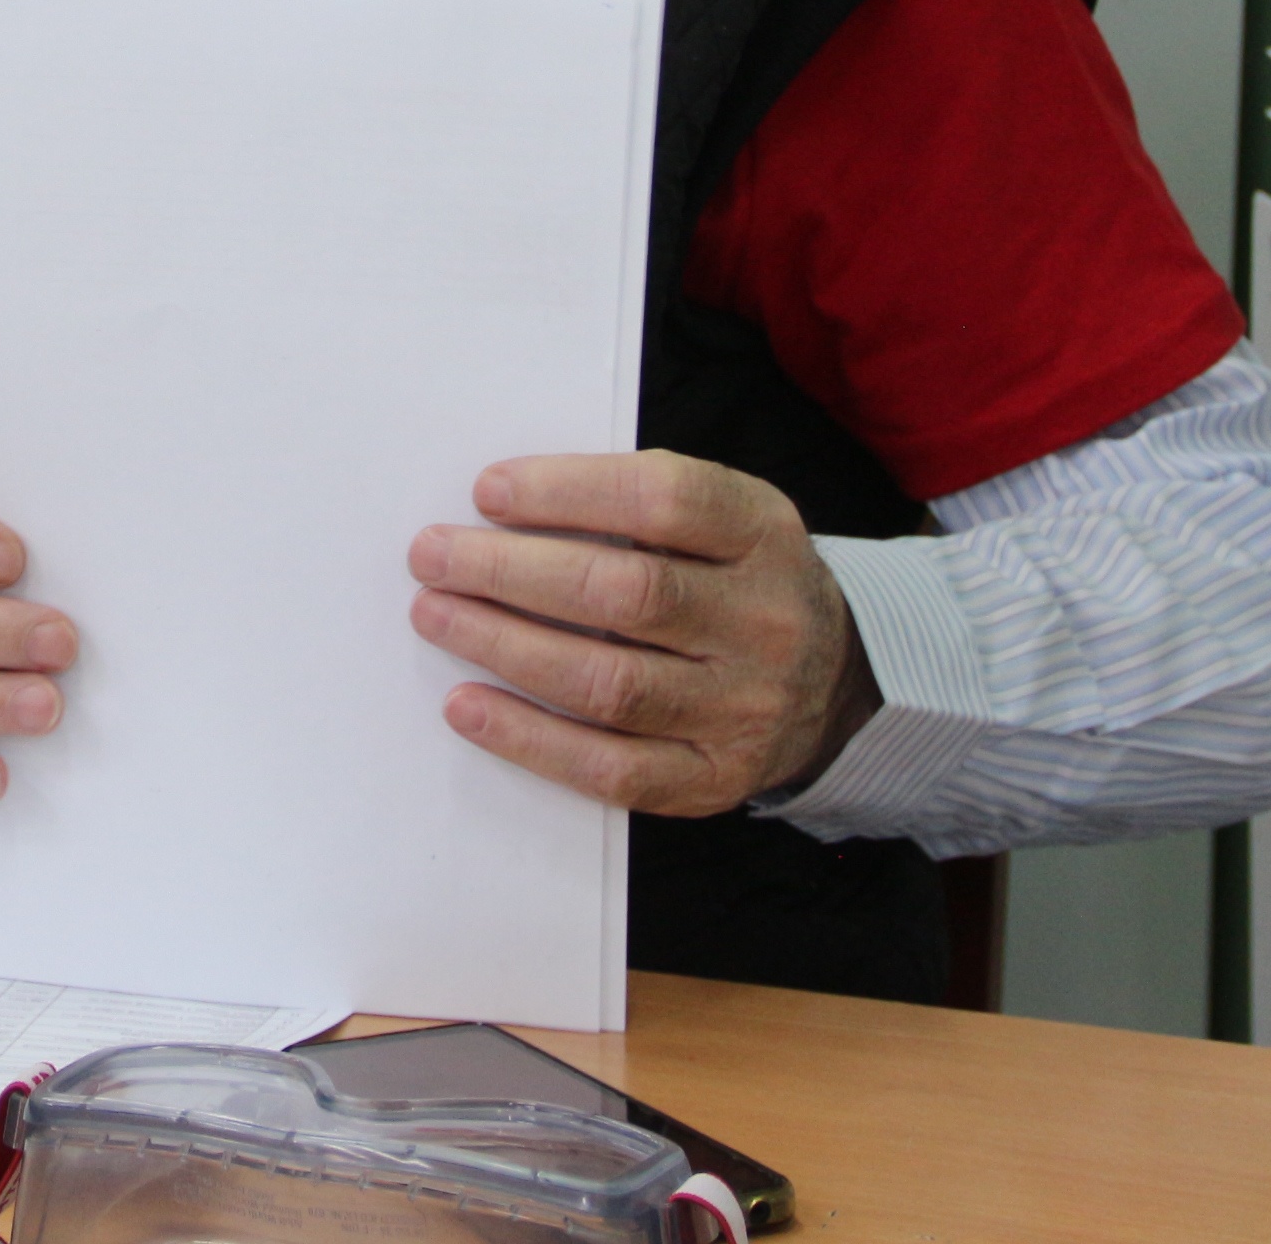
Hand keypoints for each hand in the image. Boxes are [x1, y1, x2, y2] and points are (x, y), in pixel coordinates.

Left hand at [405, 451, 877, 814]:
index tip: (487, 491)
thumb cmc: (737, 579)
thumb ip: (637, 504)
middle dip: (511, 572)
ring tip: (436, 615)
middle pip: (626, 595)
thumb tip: (501, 505)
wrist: (837, 681)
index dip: (568, 492)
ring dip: (505, 647)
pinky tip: (468, 705)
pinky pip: (611, 769)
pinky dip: (528, 738)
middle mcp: (764, 623)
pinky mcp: (713, 779)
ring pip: (609, 684)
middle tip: (433, 556)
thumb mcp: (722, 518)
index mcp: (764, 535)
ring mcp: (743, 708)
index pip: (665, 500)